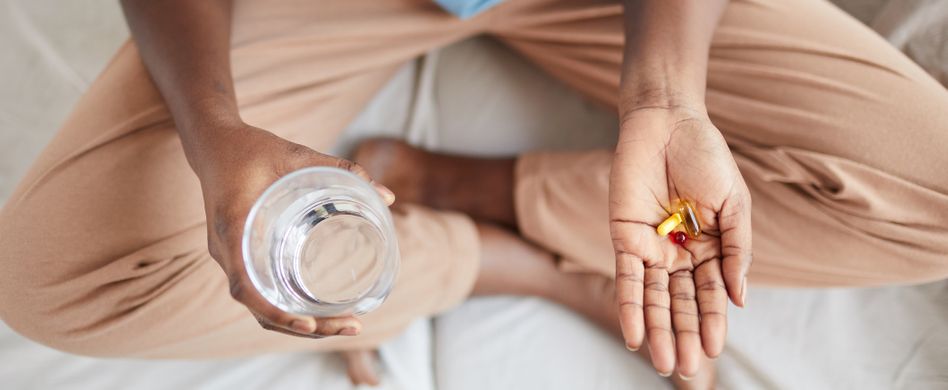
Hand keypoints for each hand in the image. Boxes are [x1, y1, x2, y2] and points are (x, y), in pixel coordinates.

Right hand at [190, 121, 394, 337]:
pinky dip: (286, 308)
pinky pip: (259, 293)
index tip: (308, 322)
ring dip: (298, 323)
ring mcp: (229, 258)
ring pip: (260, 306)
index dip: (273, 311)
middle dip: (304, 326)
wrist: (212, 143)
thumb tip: (388, 196)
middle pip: (259, 307)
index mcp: (233, 228)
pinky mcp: (237, 257)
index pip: (244, 286)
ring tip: (345, 325)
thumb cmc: (250, 147)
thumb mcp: (297, 154)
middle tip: (353, 327)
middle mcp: (227, 251)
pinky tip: (319, 311)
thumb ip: (342, 170)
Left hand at [610, 106, 751, 376]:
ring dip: (658, 330)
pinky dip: (629, 306)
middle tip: (687, 368)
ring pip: (653, 297)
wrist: (669, 123)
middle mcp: (679, 253)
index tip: (716, 349)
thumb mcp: (734, 206)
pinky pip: (626, 277)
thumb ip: (737, 252)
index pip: (711, 293)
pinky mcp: (624, 235)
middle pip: (681, 303)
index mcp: (710, 248)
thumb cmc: (706, 158)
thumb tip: (740, 300)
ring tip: (664, 362)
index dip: (713, 321)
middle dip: (684, 335)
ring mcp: (651, 246)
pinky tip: (635, 335)